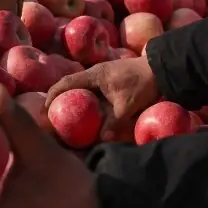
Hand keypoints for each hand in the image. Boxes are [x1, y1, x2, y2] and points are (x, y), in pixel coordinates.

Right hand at [45, 56, 159, 143]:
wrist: (162, 69)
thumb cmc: (142, 84)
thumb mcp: (126, 105)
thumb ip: (113, 122)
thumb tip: (102, 139)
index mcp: (94, 75)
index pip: (66, 83)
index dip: (53, 94)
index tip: (45, 108)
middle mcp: (95, 74)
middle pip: (71, 86)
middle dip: (60, 99)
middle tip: (53, 115)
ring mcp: (103, 76)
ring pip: (82, 89)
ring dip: (74, 99)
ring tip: (67, 116)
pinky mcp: (111, 81)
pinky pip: (93, 91)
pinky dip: (87, 100)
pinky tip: (88, 112)